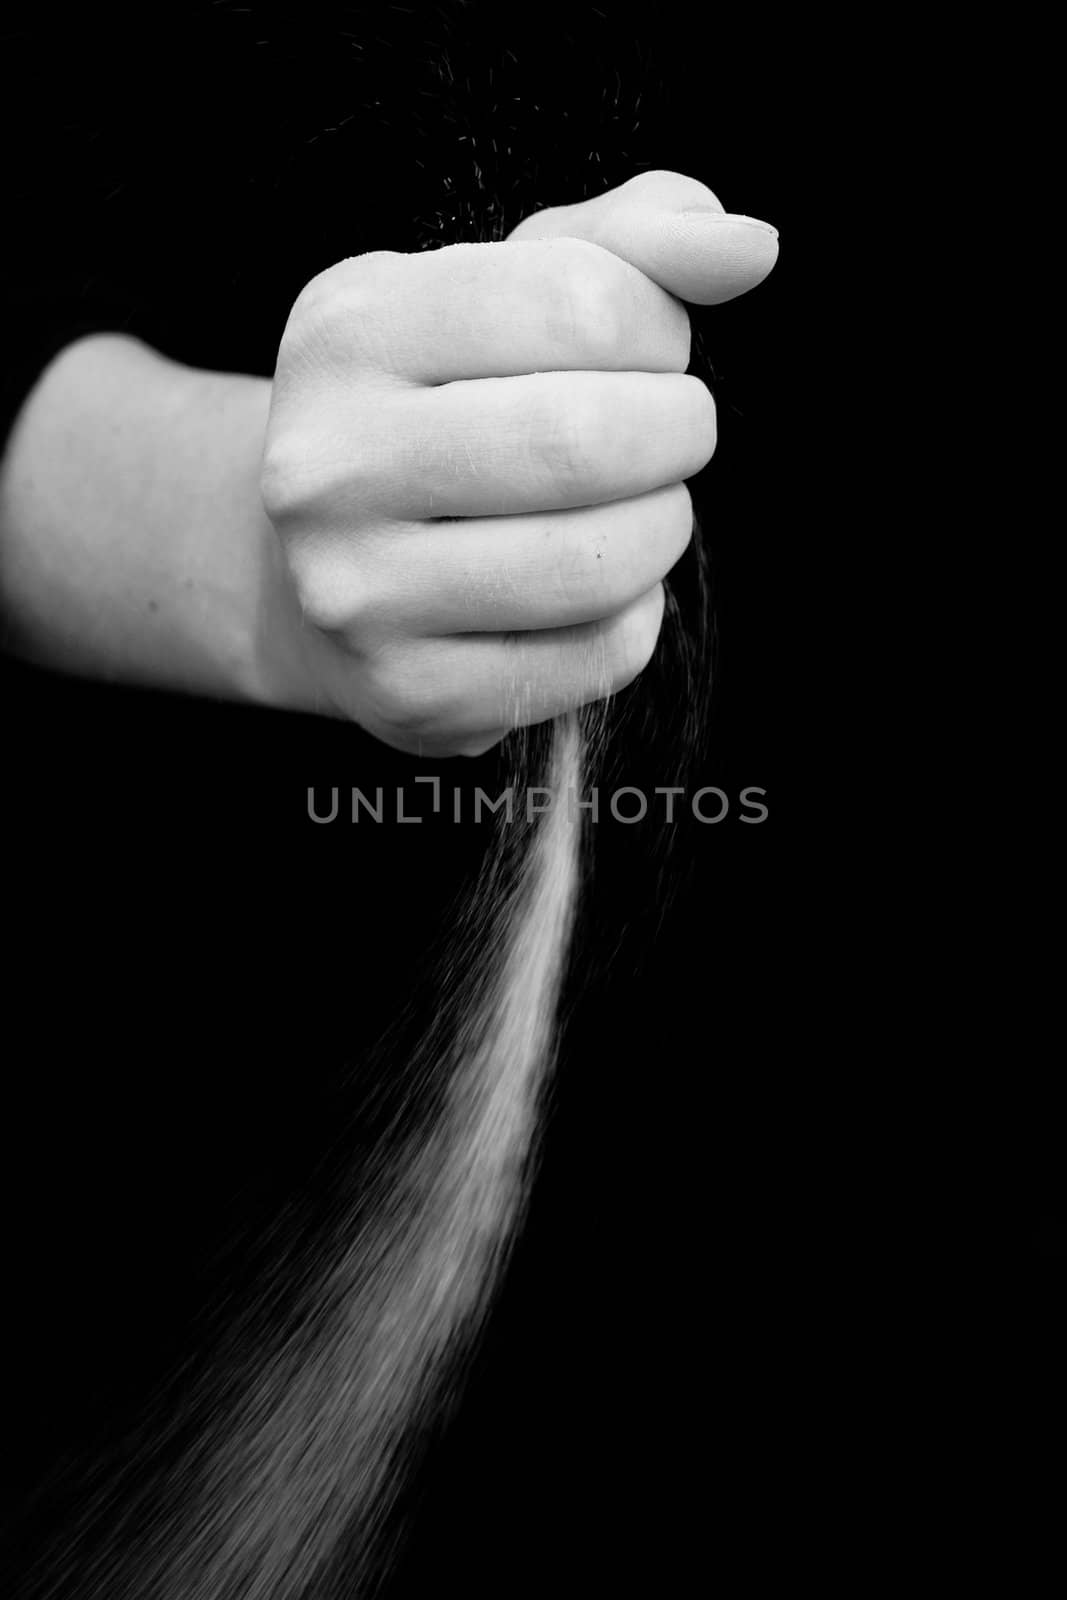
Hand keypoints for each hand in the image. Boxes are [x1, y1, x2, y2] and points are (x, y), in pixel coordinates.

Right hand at [261, 171, 777, 756]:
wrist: (324, 567)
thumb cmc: (445, 406)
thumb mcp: (510, 289)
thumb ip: (634, 241)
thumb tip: (749, 248)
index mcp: (349, 330)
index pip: (578, 302)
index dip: (657, 328)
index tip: (645, 351)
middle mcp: (328, 464)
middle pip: (586, 440)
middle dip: (677, 432)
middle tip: (673, 433)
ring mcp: (356, 591)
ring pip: (596, 563)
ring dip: (661, 529)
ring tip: (639, 509)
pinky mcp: (409, 691)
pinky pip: (597, 653)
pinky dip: (633, 617)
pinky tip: (593, 591)